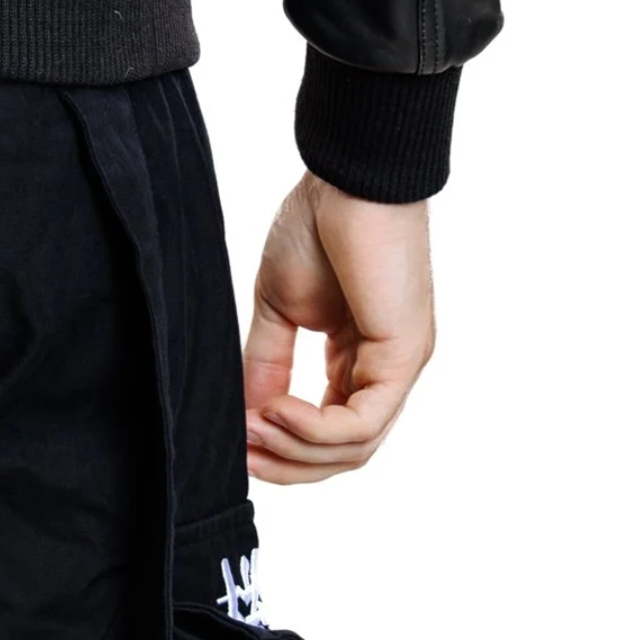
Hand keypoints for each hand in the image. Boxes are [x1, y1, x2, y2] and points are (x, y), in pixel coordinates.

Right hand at [242, 173, 433, 481]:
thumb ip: (267, 361)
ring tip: (252, 429)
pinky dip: (314, 428)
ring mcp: (400, 367)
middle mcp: (386, 371)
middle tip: (242, 456)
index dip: (283, 447)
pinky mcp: (403, 356)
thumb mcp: (279, 305)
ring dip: (296, 449)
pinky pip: (361, 422)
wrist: (347, 177)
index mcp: (360, 358)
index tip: (236, 444)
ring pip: (355, 447)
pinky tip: (276, 410)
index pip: (330, 431)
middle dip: (290, 463)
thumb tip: (246, 417)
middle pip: (345, 453)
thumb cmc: (317, 224)